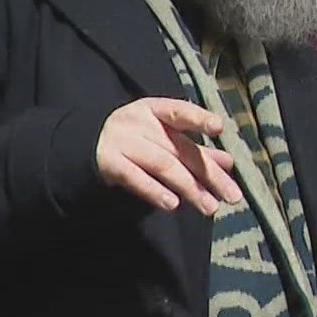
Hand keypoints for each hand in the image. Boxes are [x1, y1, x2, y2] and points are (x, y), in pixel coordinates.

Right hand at [96, 97, 241, 214]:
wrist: (85, 145)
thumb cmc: (135, 140)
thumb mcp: (163, 137)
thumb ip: (196, 150)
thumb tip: (228, 162)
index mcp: (154, 111)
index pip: (179, 112)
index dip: (198, 118)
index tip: (219, 127)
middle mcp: (138, 123)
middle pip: (179, 149)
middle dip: (209, 174)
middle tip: (232, 196)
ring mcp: (122, 142)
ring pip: (162, 165)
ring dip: (189, 187)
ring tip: (209, 206)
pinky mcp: (109, 164)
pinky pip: (135, 178)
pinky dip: (154, 191)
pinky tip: (173, 205)